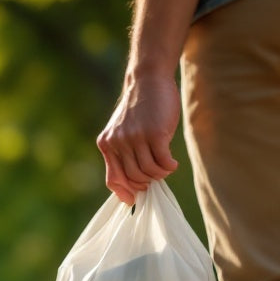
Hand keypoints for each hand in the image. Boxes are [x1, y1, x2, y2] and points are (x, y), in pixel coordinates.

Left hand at [97, 70, 180, 204]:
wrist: (147, 80)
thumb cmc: (139, 109)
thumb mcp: (122, 131)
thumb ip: (122, 153)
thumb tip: (132, 184)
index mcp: (106, 145)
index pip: (112, 179)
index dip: (124, 192)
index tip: (134, 200)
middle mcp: (117, 143)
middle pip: (134, 178)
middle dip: (147, 182)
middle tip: (156, 174)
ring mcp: (135, 139)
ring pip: (149, 172)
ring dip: (160, 174)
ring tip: (165, 166)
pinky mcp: (154, 134)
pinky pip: (162, 162)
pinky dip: (169, 167)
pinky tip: (173, 163)